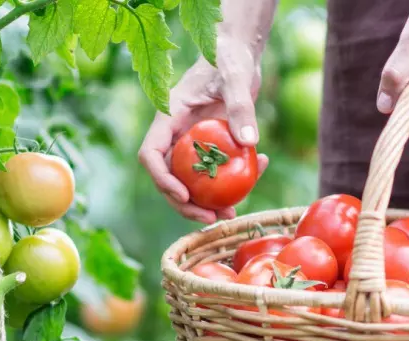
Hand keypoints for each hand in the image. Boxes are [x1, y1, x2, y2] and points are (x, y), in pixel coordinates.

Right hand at [139, 38, 268, 223]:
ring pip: (190, 180)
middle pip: (168, 176)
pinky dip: (231, 180)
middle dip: (185, 203)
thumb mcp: (236, 78)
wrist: (239, 54)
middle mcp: (175, 133)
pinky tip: (257, 175)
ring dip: (206, 202)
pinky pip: (215, 171)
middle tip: (211, 218)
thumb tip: (248, 143)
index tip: (184, 194)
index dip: (162, 179)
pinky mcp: (209, 146)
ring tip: (231, 214)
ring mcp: (191, 142)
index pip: (151, 154)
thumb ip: (241, 106)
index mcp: (168, 116)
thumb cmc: (230, 58)